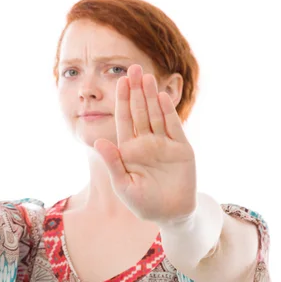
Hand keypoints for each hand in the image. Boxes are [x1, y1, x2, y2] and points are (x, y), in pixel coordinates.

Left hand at [93, 65, 196, 222]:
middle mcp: (146, 142)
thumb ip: (112, 163)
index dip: (122, 99)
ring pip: (156, 114)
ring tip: (147, 76)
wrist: (170, 214)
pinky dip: (168, 112)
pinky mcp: (181, 149)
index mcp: (128, 148)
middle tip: (135, 67)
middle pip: (139, 111)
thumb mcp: (123, 185)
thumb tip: (99, 142)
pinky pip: (173, 127)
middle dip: (136, 90)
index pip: (124, 119)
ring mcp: (164, 143)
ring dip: (151, 96)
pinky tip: (161, 97)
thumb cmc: (142, 203)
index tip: (120, 80)